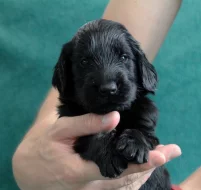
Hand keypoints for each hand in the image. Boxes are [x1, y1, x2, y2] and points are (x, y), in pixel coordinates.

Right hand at [12, 111, 180, 189]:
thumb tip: (114, 117)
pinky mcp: (91, 186)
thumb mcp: (60, 130)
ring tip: (163, 153)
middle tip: (171, 151)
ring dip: (144, 170)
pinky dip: (132, 172)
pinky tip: (141, 161)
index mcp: (80, 172)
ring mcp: (91, 188)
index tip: (159, 155)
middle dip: (150, 166)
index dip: (139, 164)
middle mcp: (90, 185)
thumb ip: (87, 124)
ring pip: (123, 184)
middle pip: (126, 180)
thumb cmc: (43, 145)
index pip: (116, 170)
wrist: (30, 167)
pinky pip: (116, 183)